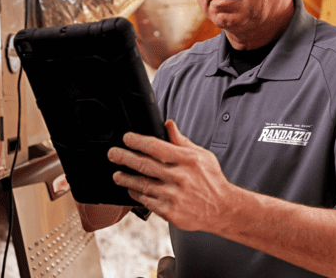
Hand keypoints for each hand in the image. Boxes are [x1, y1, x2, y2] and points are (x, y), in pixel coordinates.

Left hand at [108, 120, 233, 231]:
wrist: (222, 209)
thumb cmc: (212, 181)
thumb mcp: (202, 155)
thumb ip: (181, 141)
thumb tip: (168, 124)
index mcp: (187, 160)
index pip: (156, 147)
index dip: (137, 141)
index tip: (126, 138)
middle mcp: (179, 177)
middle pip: (144, 164)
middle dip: (124, 157)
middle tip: (113, 154)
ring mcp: (173, 196)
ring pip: (142, 184)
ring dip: (126, 178)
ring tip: (117, 174)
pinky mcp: (170, 212)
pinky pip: (147, 201)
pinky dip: (137, 194)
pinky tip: (131, 190)